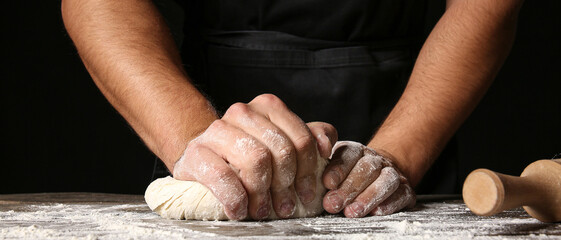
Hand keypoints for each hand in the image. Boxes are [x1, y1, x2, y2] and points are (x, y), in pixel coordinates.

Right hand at [172, 94, 336, 219]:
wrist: (203, 156)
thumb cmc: (247, 154)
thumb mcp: (281, 142)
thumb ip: (308, 138)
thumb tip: (326, 145)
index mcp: (268, 106)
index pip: (301, 138)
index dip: (308, 170)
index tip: (306, 192)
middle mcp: (242, 112)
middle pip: (280, 151)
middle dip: (286, 185)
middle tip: (285, 206)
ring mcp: (217, 130)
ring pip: (255, 161)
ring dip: (262, 195)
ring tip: (262, 211)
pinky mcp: (196, 153)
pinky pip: (224, 178)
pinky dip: (236, 200)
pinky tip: (239, 210)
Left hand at [322, 141, 415, 216]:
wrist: (379, 175)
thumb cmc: (347, 175)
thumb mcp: (331, 165)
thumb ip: (318, 165)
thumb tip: (303, 173)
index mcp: (355, 151)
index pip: (348, 154)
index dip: (338, 168)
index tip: (327, 183)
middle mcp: (375, 160)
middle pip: (366, 168)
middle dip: (349, 188)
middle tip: (333, 204)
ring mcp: (393, 173)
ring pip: (386, 180)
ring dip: (369, 197)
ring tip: (353, 212)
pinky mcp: (406, 190)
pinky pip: (402, 195)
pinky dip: (390, 204)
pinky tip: (376, 212)